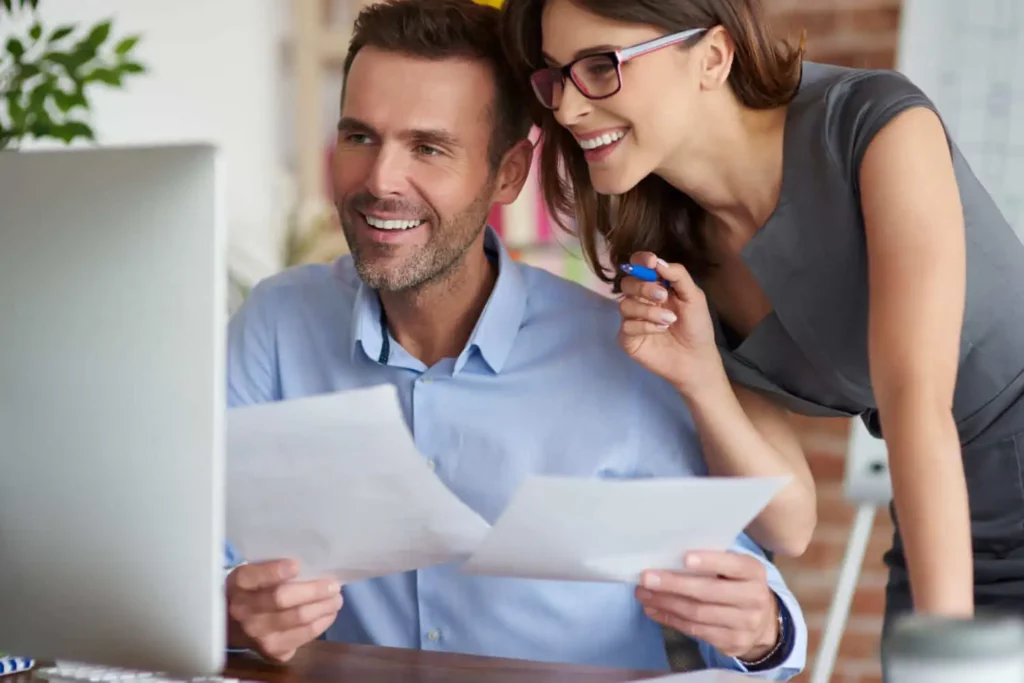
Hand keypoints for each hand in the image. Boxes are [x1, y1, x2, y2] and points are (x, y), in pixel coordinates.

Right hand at [226, 559, 342, 662]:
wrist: (235, 627)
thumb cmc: (255, 592)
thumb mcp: (255, 574)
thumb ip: (274, 568)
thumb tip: (312, 564)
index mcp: (239, 585)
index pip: (255, 577)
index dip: (275, 571)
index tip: (297, 565)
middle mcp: (243, 611)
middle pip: (282, 599)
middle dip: (313, 590)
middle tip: (334, 585)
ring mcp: (257, 635)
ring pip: (298, 619)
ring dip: (324, 607)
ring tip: (336, 599)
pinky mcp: (272, 652)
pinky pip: (303, 637)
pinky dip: (322, 623)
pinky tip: (328, 614)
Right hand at [617, 252, 720, 395]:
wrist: (697, 358)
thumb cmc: (697, 326)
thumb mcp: (694, 297)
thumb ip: (678, 276)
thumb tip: (657, 261)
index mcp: (655, 287)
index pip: (638, 267)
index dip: (640, 260)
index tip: (650, 262)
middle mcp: (640, 300)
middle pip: (627, 283)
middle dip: (643, 286)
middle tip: (662, 295)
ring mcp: (632, 319)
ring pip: (625, 305)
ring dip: (649, 310)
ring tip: (669, 320)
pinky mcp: (627, 338)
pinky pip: (627, 326)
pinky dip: (645, 326)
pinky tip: (661, 330)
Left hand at [635, 551, 780, 661]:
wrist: (764, 622)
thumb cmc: (738, 584)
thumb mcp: (735, 569)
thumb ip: (713, 561)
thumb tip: (668, 554)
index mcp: (753, 572)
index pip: (733, 565)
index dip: (709, 561)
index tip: (684, 557)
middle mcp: (753, 598)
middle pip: (709, 592)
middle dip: (674, 585)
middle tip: (646, 578)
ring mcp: (744, 624)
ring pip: (698, 614)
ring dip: (665, 603)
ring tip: (643, 594)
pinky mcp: (731, 642)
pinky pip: (694, 630)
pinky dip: (670, 619)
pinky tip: (653, 609)